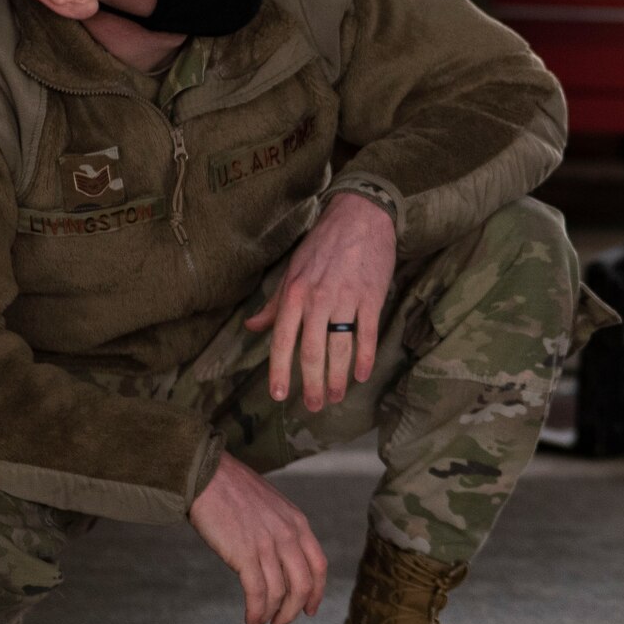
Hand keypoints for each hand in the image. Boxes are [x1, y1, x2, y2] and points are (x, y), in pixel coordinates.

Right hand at [188, 452, 326, 623]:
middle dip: (294, 611)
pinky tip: (250, 621)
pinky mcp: (245, 554)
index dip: (317, 592)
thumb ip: (282, 530)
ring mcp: (268, 545)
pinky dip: (256, 612)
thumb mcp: (272, 506)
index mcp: (298, 523)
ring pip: (280, 593)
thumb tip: (279, 560)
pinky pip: (257, 593)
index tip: (310, 609)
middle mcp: (288, 535)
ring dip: (272, 616)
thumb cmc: (234, 489)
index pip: (319, 566)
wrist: (208, 476)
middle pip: (304, 585)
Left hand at [245, 192, 395, 410]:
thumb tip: (251, 326)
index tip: (278, 396)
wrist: (360, 216)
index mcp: (294, 294)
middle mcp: (317, 299)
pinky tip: (361, 375)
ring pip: (340, 348)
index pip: (283, 341)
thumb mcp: (292, 270)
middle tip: (314, 407)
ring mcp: (346, 299)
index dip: (280, 372)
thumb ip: (274, 303)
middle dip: (313, 384)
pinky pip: (368, 334)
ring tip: (337, 396)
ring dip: (338, 378)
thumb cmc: (323, 244)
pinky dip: (365, 358)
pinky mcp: (372, 297)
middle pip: (312, 352)